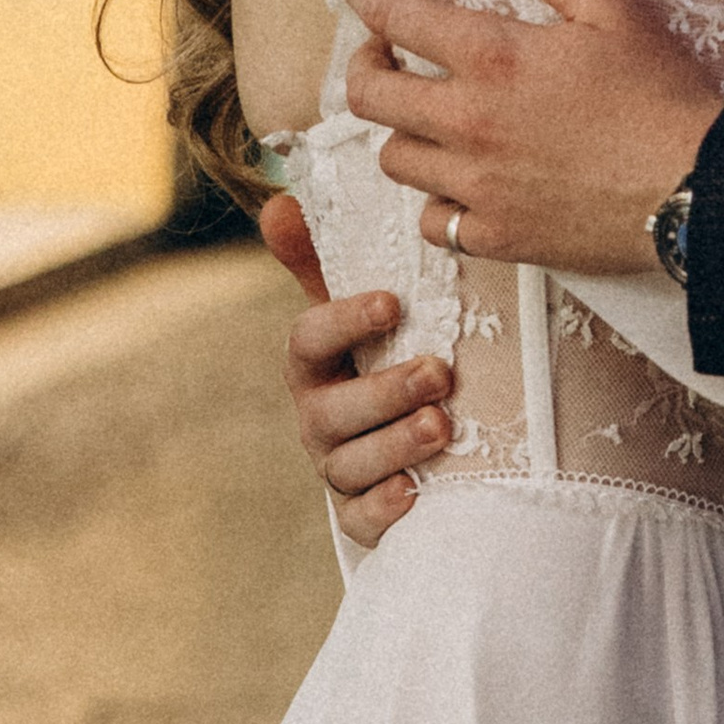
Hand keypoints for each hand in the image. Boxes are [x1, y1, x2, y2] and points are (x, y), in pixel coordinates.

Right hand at [259, 193, 452, 550]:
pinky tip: (416, 495)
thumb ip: (326, 260)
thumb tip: (279, 203)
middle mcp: (318, 417)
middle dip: (383, 392)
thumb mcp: (361, 309)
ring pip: (349, 467)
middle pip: (331, 412)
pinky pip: (361, 521)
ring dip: (394, 446)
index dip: (343, 320)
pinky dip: (384, 510)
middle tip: (440, 372)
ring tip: (443, 426)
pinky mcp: (362, 516)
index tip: (391, 301)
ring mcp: (337, 469)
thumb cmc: (382, 355)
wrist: (408, 439)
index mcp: (314, 364)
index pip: (307, 339)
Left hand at [344, 0, 723, 276]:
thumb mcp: (608, 4)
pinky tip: (460, 181)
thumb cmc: (660, 92)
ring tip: (427, 113)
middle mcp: (468, 123)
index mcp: (492, 57)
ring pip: (393, 159)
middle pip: (369, 94)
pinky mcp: (497, 236)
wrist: (698, 190)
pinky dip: (435, 198)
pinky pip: (432, 221)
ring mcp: (477, 187)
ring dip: (401, 128)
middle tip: (386, 50)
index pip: (393, 15)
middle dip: (364, 62)